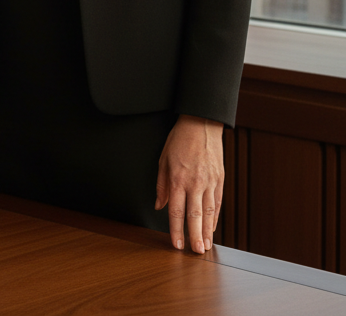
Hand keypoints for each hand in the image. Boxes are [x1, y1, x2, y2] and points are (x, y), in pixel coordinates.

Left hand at [156, 114, 224, 252]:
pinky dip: (215, 218)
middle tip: (195, 253)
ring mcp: (209, 183)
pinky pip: (217, 203)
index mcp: (178, 179)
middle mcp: (194, 183)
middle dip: (194, 237)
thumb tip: (159, 205)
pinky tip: (212, 228)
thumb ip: (161, 185)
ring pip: (208, 213)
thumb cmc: (179, 140)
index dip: (175, 229)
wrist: (201, 124)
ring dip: (207, 232)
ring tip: (205, 246)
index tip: (176, 243)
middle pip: (194, 216)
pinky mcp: (219, 180)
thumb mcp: (162, 160)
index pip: (175, 211)